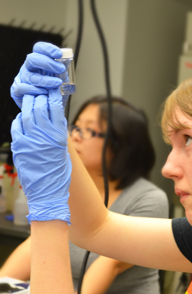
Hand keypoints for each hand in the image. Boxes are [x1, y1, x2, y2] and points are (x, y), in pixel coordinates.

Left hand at [10, 88, 70, 222]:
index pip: (54, 107)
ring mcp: (29, 140)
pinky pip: (17, 126)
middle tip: (40, 94)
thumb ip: (58, 135)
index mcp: (57, 137)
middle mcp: (43, 136)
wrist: (47, 194)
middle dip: (39, 97)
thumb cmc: (58, 177)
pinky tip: (23, 119)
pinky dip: (19, 119)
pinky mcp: (18, 146)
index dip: (53, 95)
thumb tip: (55, 119)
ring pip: (26, 113)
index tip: (53, 89)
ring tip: (31, 102)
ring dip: (28, 105)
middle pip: (38, 106)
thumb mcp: (64, 152)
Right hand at [11, 42, 64, 108]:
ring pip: (29, 75)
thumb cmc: (54, 94)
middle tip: (60, 69)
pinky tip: (44, 93)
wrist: (49, 111)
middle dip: (47, 63)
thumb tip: (66, 63)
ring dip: (45, 80)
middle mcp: (28, 68)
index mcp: (38, 62)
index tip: (59, 54)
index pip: (39, 49)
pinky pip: (22, 88)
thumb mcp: (62, 81)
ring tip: (57, 84)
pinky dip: (34, 90)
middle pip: (32, 59)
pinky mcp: (17, 91)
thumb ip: (63, 72)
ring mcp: (22, 79)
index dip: (48, 49)